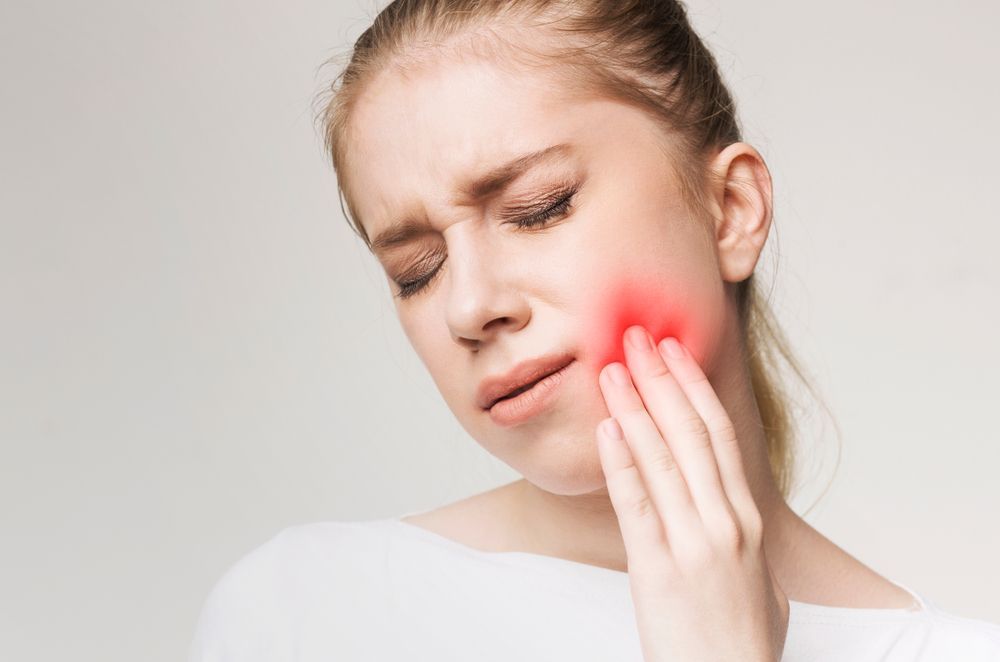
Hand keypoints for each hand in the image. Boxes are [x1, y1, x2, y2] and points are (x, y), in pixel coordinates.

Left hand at [596, 325, 788, 661]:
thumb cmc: (744, 639)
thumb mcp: (763, 580)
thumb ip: (746, 538)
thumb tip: (734, 512)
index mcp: (748, 519)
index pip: (719, 435)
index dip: (693, 387)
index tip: (675, 350)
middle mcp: (725, 522)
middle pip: (691, 432)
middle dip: (662, 379)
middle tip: (638, 337)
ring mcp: (693, 543)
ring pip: (662, 458)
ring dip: (634, 407)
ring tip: (612, 369)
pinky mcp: (658, 569)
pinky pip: (636, 504)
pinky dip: (620, 461)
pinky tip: (605, 428)